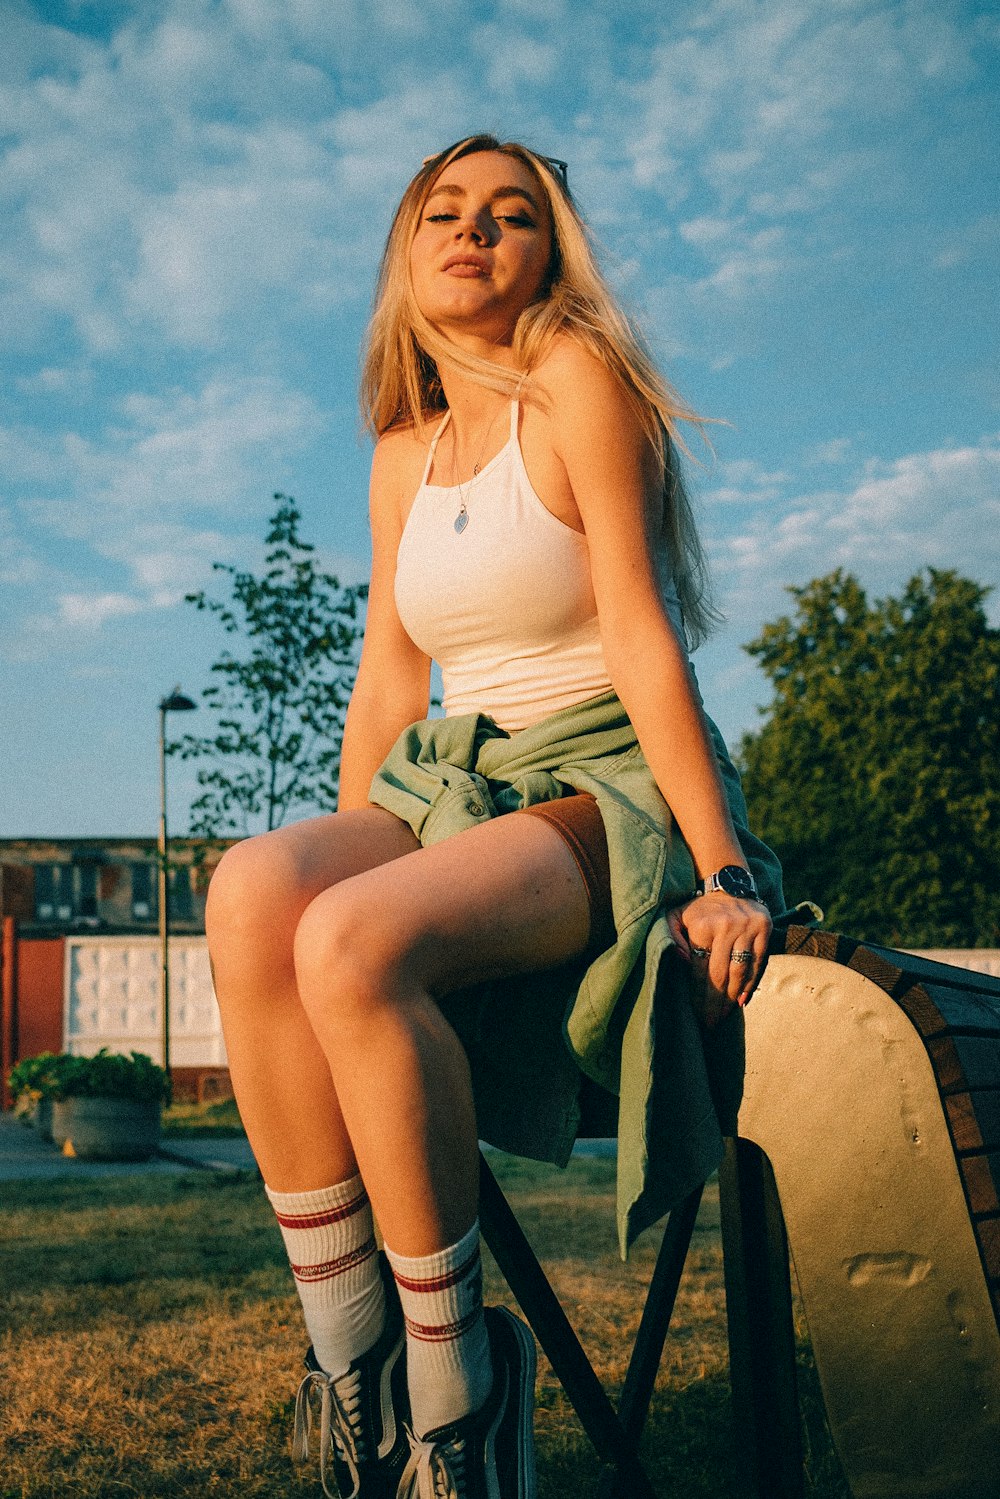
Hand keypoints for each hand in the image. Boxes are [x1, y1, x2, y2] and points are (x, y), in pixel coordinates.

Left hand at [667, 891, 771, 1028]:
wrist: (728, 884)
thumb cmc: (697, 909)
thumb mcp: (674, 916)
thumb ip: (671, 939)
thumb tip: (683, 963)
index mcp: (702, 926)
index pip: (700, 969)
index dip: (698, 995)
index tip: (695, 1014)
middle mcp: (726, 927)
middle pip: (720, 975)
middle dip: (714, 1003)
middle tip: (710, 1024)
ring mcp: (747, 928)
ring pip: (740, 972)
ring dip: (731, 998)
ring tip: (723, 1017)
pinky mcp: (764, 929)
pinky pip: (758, 963)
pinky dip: (750, 984)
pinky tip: (741, 1001)